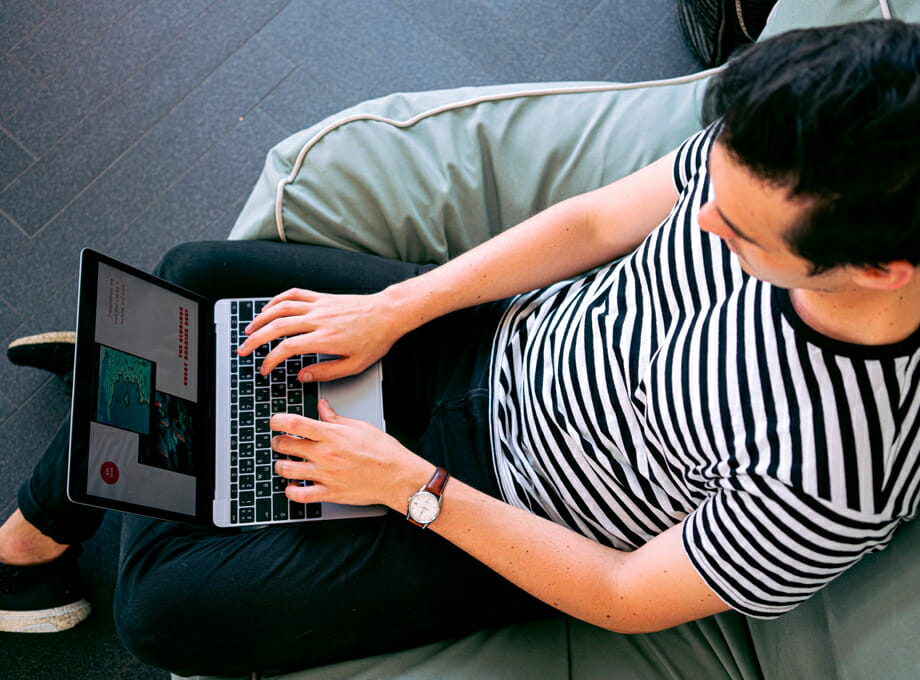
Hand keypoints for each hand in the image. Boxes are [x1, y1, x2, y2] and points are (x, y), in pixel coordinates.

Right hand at [236, 288, 402, 381]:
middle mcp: (318, 319)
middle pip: (276, 326)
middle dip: (255, 339)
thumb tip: (302, 376)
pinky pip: (294, 294)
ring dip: (261, 318)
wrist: (388, 314)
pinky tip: (268, 309)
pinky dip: (277, 300)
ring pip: (281, 308)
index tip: (264, 369)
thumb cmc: (375, 340)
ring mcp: (319, 305)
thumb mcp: (354, 365)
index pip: (287, 348)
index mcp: (325, 339)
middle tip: (243, 350)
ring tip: (249, 330)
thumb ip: (326, 372)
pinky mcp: (322, 297)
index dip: (270, 359)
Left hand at [270, 400, 431, 509]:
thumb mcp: (360, 426)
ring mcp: (325, 475)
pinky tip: (292, 485)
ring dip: (280, 465)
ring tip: (285, 462)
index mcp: (332, 435)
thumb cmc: (383, 451)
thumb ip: (336, 418)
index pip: (294, 423)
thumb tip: (322, 407)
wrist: (398, 476)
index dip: (277, 420)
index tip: (274, 421)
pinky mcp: (329, 493)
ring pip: (286, 470)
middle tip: (280, 442)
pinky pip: (299, 495)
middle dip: (277, 442)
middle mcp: (325, 454)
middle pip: (285, 445)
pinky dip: (290, 490)